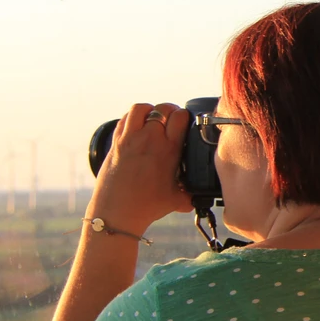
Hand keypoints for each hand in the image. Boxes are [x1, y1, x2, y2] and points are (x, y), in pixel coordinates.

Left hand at [85, 103, 195, 234]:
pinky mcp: (116, 143)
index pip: (181, 117)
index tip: (186, 123)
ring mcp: (130, 139)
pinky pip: (125, 119)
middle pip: (162, 109)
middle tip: (172, 119)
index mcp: (169, 150)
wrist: (118, 212)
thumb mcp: (178, 200)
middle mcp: (150, 140)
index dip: (185, 116)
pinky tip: (138, 127)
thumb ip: (192, 194)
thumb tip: (203, 197)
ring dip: (150, 110)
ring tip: (154, 118)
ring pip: (141, 109)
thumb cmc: (148, 206)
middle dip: (170, 110)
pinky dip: (133, 118)